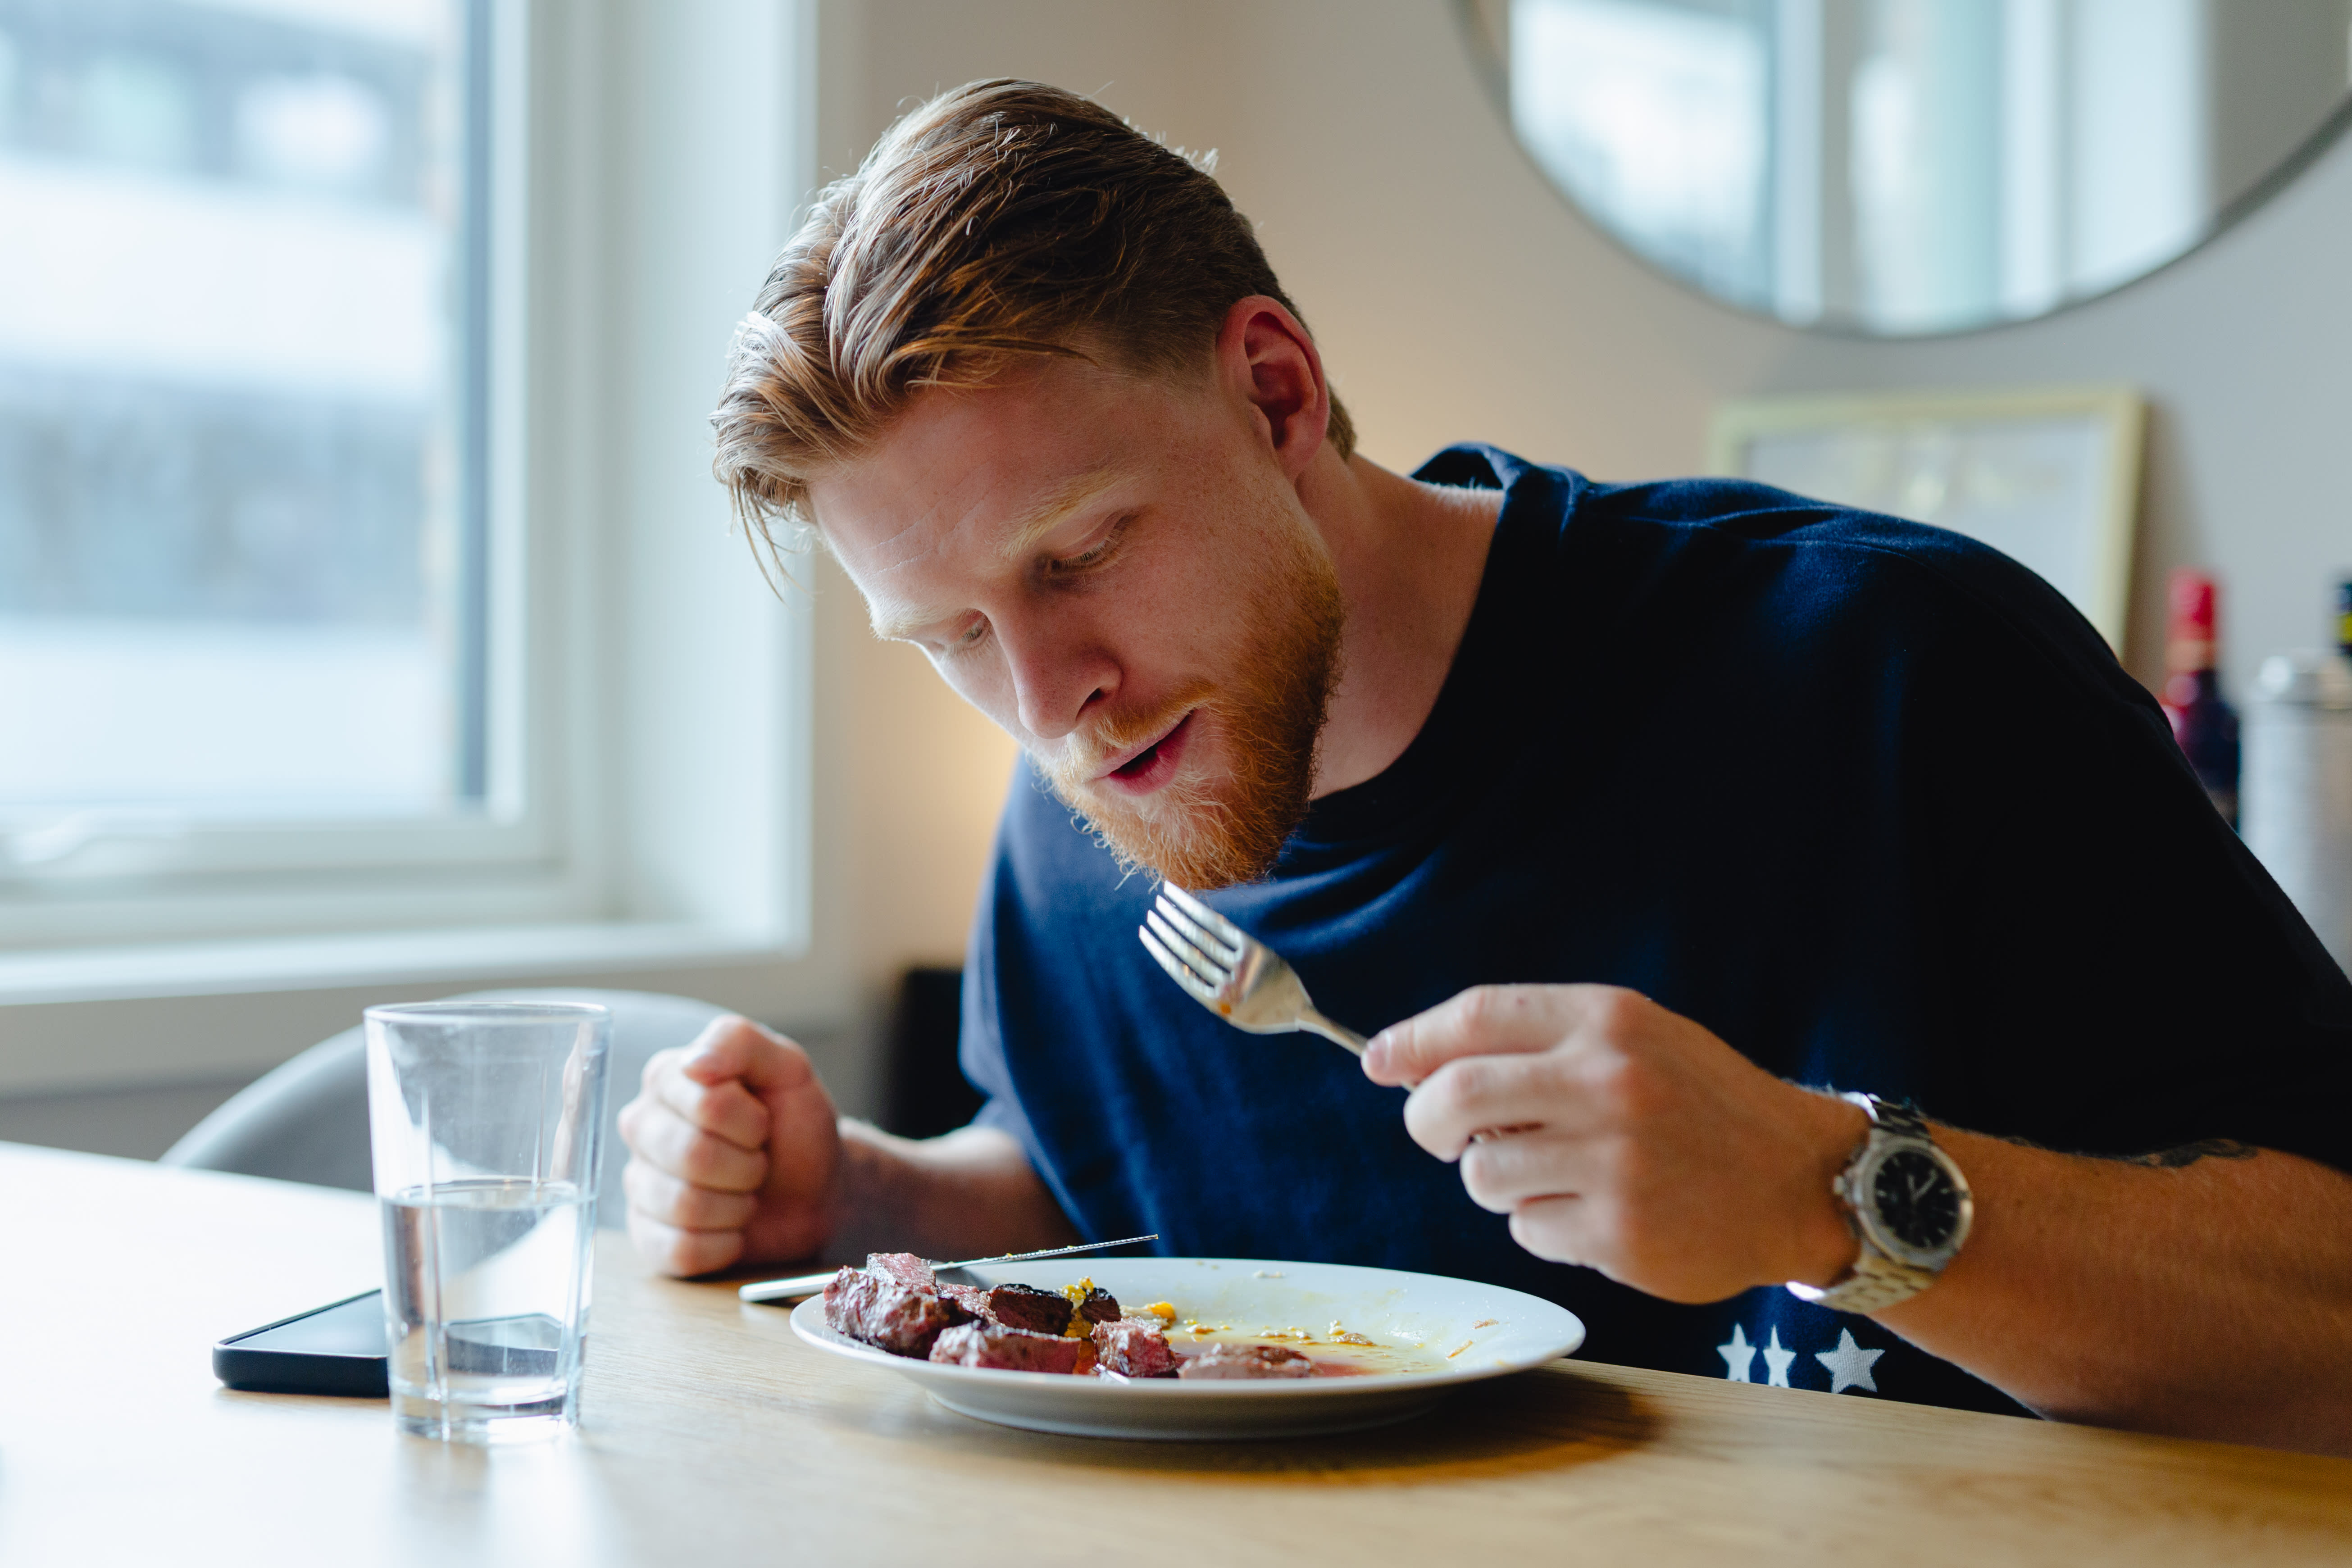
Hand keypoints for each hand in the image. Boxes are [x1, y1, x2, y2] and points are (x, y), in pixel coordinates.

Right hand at [616, 1015, 842, 1275]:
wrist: (815, 1190)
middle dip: (747, 1164)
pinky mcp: (647, 1236)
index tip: (763, 1122)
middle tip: (759, 1160)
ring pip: (684, 1205)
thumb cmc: (795, 1126)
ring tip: (746, 1192)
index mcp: (667, 1079)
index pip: (707, 1104)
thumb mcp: (787, 1068)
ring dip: (738, 1205)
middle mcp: (641, 1127)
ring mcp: (640, 1183)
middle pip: (692, 1155)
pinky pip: (679, 1249)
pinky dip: (724, 1244)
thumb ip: (741, 1044)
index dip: (751, 1122)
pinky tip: (733, 1229)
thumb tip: (695, 1064)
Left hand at [1362, 985, 1864, 1303]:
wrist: (1800, 1179)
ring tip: (1559, 1174)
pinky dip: (1544, 1226)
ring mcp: (1614, 1163)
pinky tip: (1598, 1213)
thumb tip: (1405, 1061)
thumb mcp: (1633, 1039)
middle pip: (1455, 1098)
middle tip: (1444, 1136)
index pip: (1477, 1015)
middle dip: (1427, 1121)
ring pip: (1483, 1177)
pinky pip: (1527, 1231)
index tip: (1377, 1060)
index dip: (1413, 1040)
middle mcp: (1608, 1084)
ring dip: (1499, 1180)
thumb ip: (1534, 1041)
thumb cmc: (1699, 1104)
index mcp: (1608, 1022)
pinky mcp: (1619, 1235)